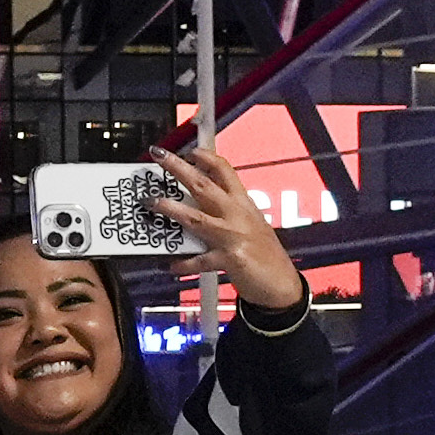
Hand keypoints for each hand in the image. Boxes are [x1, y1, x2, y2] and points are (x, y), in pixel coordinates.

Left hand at [155, 138, 304, 316]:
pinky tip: (171, 265)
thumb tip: (196, 205)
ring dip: (172, 209)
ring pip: (197, 218)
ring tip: (153, 202)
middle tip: (159, 155)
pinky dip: (184, 263)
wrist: (282, 284)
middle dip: (178, 168)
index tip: (189, 150)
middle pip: (204, 185)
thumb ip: (225, 213)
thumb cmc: (265, 255)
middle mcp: (237, 214)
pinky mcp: (230, 259)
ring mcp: (233, 236)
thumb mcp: (249, 225)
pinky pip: (200, 261)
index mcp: (243, 204)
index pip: (225, 171)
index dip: (205, 157)